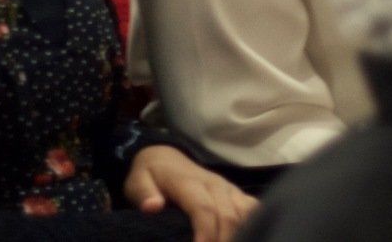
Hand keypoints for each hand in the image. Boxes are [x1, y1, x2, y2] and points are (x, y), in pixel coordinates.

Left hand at [124, 145, 256, 241]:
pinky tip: (246, 237)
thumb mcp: (137, 182)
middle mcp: (214, 184)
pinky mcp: (236, 193)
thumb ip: (144, 194)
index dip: (206, 233)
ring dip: (241, 235)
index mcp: (189, 182)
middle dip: (225, 241)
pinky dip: (253, 225)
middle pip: (229, 217)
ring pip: (246, 213)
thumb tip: (152, 207)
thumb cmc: (151, 176)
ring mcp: (228, 188)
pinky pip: (254, 208)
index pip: (204, 209)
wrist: (166, 158)